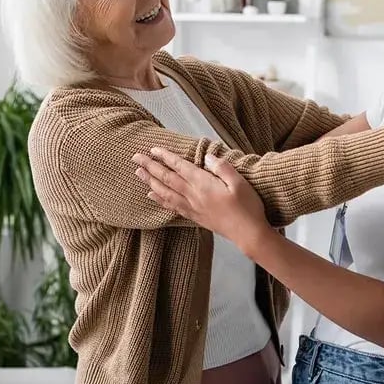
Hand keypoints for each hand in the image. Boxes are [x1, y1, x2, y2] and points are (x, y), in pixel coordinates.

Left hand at [131, 148, 271, 250]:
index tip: (153, 149)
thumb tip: (207, 157)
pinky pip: (171, 206)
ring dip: (150, 182)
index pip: (180, 167)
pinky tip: (152, 196)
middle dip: (150, 167)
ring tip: (138, 173)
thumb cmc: (247, 207)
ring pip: (165, 192)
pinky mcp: (195, 217)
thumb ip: (222, 168)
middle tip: (136, 157)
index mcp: (204, 184)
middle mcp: (194, 196)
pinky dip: (160, 199)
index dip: (165, 157)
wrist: (248, 234)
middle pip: (167, 179)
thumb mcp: (240, 182)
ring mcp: (193, 207)